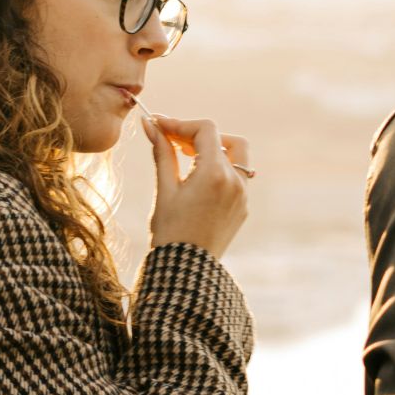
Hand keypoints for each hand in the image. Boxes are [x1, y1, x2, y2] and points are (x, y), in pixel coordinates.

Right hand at [145, 114, 248, 257]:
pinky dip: (220, 170)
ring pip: (236, 157)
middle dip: (201, 136)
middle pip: (226, 139)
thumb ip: (162, 152)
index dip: (181, 124)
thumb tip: (150, 124)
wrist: (186, 270)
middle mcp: (236, 181)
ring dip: (214, 151)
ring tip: (188, 161)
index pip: (205, 130)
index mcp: (215, 173)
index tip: (160, 127)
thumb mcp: (164, 189)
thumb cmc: (170, 231)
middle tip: (176, 144)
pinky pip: (237, 178)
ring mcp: (243, 195)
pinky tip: (198, 182)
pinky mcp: (242, 208)